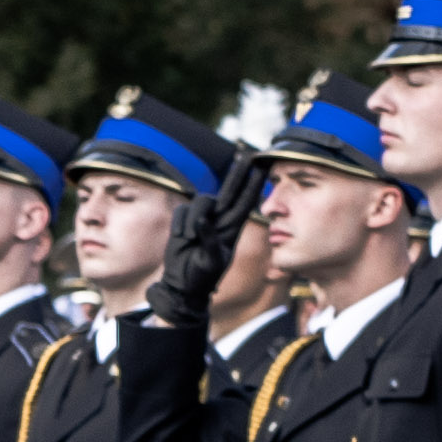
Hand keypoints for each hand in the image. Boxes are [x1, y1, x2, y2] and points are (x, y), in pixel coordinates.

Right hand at [150, 153, 273, 325]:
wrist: (182, 286)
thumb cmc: (201, 278)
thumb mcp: (211, 262)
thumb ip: (210, 239)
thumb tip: (204, 220)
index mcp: (233, 230)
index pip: (246, 202)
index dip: (254, 183)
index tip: (262, 166)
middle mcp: (220, 221)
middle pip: (230, 191)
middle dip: (238, 174)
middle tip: (247, 154)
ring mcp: (202, 221)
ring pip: (201, 201)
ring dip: (192, 218)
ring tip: (188, 239)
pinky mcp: (184, 223)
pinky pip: (183, 211)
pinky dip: (180, 223)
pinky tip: (180, 238)